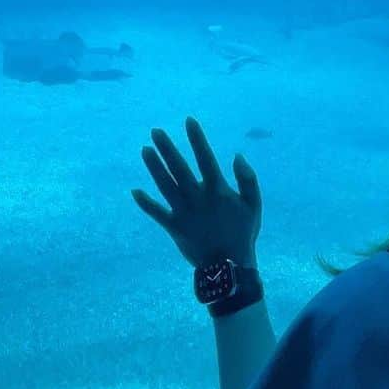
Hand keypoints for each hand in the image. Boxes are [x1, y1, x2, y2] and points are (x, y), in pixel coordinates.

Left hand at [132, 116, 261, 267]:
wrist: (228, 267)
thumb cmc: (242, 233)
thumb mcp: (254, 205)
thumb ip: (248, 179)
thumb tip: (237, 156)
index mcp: (217, 190)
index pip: (205, 158)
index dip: (197, 139)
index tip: (188, 120)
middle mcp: (197, 198)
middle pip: (179, 168)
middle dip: (167, 148)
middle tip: (155, 131)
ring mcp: (184, 212)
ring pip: (165, 185)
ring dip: (154, 167)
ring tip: (144, 150)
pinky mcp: (174, 228)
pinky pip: (157, 213)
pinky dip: (146, 203)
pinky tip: (134, 191)